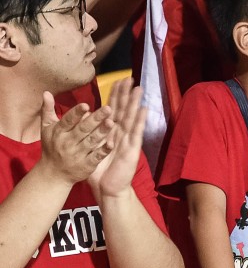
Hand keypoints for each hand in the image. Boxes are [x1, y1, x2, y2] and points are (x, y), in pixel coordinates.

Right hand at [38, 93, 113, 184]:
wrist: (52, 174)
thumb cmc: (52, 146)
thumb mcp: (47, 128)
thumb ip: (48, 110)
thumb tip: (46, 92)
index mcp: (58, 132)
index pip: (67, 121)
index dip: (76, 113)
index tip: (86, 105)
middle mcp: (67, 143)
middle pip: (82, 130)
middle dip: (95, 119)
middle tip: (108, 108)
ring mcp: (77, 155)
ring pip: (91, 142)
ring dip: (101, 132)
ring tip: (112, 122)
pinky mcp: (86, 165)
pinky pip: (96, 157)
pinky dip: (103, 151)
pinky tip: (112, 143)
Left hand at [89, 79, 145, 199]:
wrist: (108, 189)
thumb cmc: (99, 171)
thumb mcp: (90, 150)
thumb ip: (89, 134)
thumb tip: (85, 116)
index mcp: (110, 132)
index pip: (113, 110)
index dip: (116, 96)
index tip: (118, 81)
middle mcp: (120, 133)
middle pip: (123, 110)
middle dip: (126, 94)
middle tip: (129, 78)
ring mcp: (128, 140)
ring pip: (131, 118)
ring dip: (135, 103)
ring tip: (138, 89)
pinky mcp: (132, 148)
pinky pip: (136, 132)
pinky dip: (140, 120)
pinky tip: (143, 109)